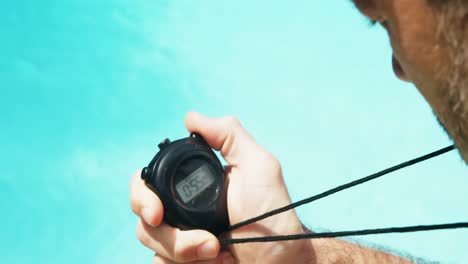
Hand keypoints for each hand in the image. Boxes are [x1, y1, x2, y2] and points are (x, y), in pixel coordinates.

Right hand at [130, 112, 309, 262]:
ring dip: (182, 252)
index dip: (142, 195)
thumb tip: (189, 117)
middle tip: (201, 243)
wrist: (281, 262)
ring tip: (216, 251)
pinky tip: (214, 262)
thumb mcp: (259, 166)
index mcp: (191, 184)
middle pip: (142, 216)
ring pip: (149, 243)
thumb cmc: (275, 215)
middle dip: (164, 234)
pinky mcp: (183, 262)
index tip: (157, 212)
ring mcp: (180, 238)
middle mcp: (181, 209)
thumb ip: (229, 135)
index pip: (147, 183)